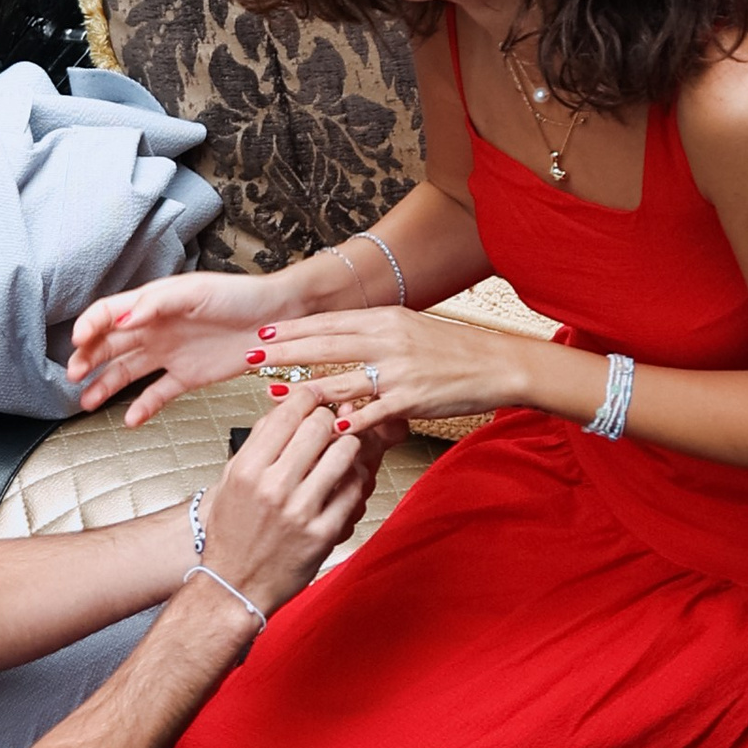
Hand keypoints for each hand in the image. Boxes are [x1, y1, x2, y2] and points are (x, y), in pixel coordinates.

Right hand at [69, 272, 269, 422]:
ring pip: (127, 372)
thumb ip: (157, 304)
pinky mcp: (187, 377)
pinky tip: (130, 420)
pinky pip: (158, 394)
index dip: (90, 326)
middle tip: (74, 375)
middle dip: (88, 359)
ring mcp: (169, 354)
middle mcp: (155, 329)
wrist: (275, 319)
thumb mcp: (195, 292)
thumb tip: (124, 319)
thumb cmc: (237, 295)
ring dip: (105, 385)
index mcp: (152, 304)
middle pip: (110, 345)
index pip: (109, 313)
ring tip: (88, 402)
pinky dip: (143, 408)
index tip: (77, 342)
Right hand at [194, 388, 379, 614]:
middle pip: (319, 426)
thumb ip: (258, 443)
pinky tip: (345, 480)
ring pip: (344, 453)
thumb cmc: (232, 534)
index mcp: (248, 469)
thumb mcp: (231, 480)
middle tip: (330, 423)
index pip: (288, 413)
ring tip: (340, 449)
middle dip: (329, 419)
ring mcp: (300, 512)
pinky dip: (354, 479)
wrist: (234, 585)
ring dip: (347, 445)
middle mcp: (273, 488)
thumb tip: (285, 408)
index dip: (308, 398)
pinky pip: (354, 490)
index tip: (314, 397)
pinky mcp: (323, 534)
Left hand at [248, 303, 535, 435]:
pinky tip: (329, 428)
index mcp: (385, 320)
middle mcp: (388, 340)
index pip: (329, 322)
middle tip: (249, 358)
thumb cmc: (454, 350)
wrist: (497, 363)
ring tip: (273, 395)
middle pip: (325, 345)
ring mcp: (399, 370)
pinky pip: (374, 411)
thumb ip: (375, 334)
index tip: (262, 333)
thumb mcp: (410, 330)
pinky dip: (351, 420)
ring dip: (304, 389)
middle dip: (283, 352)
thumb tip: (341, 337)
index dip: (293, 329)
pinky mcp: (413, 398)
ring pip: (342, 379)